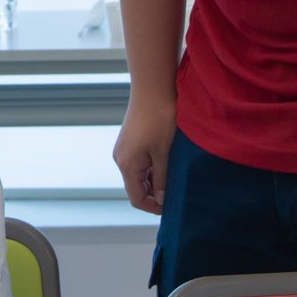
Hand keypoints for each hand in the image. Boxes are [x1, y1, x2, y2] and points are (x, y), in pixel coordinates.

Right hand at [112, 93, 176, 214]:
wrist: (152, 89)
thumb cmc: (159, 119)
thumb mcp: (164, 153)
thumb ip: (162, 179)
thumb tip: (162, 199)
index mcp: (127, 165)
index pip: (136, 199)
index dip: (153, 207)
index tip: (171, 207)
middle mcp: (120, 159)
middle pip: (136, 188)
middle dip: (155, 194)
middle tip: (176, 192)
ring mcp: (123, 149)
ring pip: (138, 175)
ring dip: (154, 180)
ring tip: (174, 175)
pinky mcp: (128, 141)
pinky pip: (138, 163)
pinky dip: (151, 168)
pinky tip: (166, 161)